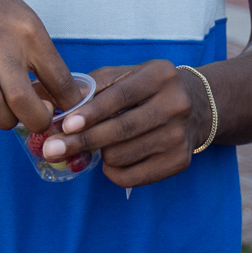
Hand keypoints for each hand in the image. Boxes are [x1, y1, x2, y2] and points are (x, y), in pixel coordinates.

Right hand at [0, 0, 74, 141]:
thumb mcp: (26, 19)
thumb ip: (45, 55)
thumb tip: (67, 96)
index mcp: (28, 31)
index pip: (59, 77)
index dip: (69, 102)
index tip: (66, 108)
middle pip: (21, 98)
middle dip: (37, 120)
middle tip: (39, 118)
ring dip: (5, 122)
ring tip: (9, 115)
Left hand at [37, 59, 197, 188]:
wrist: (198, 106)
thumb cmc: (148, 90)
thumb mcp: (126, 75)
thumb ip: (93, 86)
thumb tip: (56, 106)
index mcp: (161, 75)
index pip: (121, 97)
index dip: (92, 113)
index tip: (66, 126)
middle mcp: (176, 104)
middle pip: (120, 130)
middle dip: (82, 141)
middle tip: (53, 149)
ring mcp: (180, 136)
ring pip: (121, 155)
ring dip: (100, 154)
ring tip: (101, 144)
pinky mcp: (180, 162)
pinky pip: (131, 177)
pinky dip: (112, 171)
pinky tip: (113, 159)